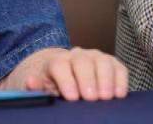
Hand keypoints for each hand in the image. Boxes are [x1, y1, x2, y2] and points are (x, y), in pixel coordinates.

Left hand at [0, 47, 128, 100]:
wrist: (66, 78)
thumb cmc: (53, 88)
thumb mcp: (41, 89)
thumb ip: (36, 88)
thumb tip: (31, 81)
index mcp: (57, 61)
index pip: (60, 66)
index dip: (66, 81)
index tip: (72, 98)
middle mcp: (78, 55)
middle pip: (83, 62)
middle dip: (88, 80)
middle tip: (92, 98)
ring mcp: (97, 57)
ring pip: (103, 62)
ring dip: (106, 80)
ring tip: (106, 98)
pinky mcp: (112, 63)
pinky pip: (119, 68)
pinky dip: (121, 80)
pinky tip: (120, 94)